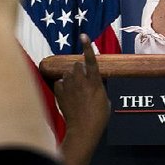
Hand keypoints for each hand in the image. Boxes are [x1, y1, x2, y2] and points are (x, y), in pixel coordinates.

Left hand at [55, 34, 109, 164]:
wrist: (83, 129)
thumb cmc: (98, 116)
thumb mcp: (105, 98)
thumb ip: (98, 86)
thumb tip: (94, 81)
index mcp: (94, 81)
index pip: (91, 60)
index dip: (87, 47)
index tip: (83, 35)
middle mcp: (81, 81)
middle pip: (77, 65)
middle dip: (79, 69)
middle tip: (82, 81)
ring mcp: (69, 86)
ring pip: (67, 73)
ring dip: (71, 77)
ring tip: (75, 91)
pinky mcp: (59, 92)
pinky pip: (60, 82)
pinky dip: (63, 86)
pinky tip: (67, 95)